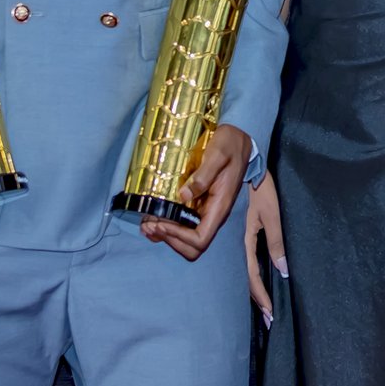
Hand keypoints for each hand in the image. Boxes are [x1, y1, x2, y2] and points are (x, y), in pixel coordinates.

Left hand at [142, 124, 250, 260]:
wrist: (238, 138)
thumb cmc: (229, 145)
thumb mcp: (218, 155)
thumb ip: (204, 175)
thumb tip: (183, 196)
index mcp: (220, 206)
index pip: (201, 238)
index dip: (179, 237)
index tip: (161, 223)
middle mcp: (213, 214)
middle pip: (193, 247)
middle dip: (170, 240)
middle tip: (150, 226)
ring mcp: (206, 211)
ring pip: (186, 240)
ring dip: (166, 237)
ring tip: (146, 225)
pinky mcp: (199, 205)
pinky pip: (183, 226)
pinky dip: (167, 228)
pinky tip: (153, 220)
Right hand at [244, 170, 286, 327]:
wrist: (249, 167)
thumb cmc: (262, 189)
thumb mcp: (272, 214)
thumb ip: (276, 241)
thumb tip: (281, 270)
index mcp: (248, 241)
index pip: (254, 276)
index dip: (261, 296)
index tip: (270, 315)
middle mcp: (244, 243)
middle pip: (250, 278)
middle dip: (259, 300)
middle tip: (269, 320)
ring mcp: (244, 238)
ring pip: (249, 270)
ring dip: (257, 290)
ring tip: (265, 307)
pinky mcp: (248, 232)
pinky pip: (251, 259)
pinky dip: (256, 275)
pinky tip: (261, 280)